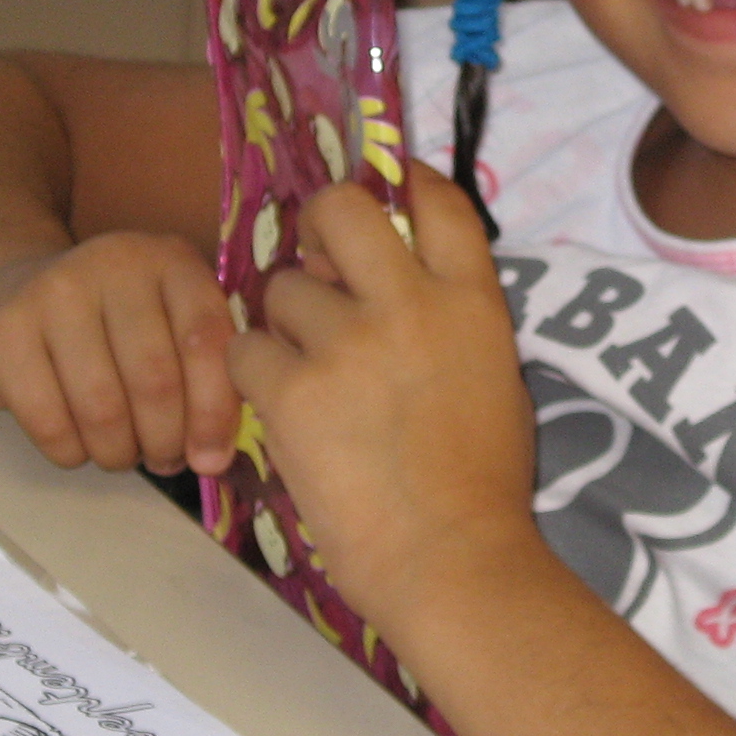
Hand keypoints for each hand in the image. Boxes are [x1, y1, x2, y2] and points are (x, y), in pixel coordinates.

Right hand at [0, 232, 239, 475]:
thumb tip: (214, 457)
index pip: (205, 339)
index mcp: (171, 259)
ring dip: (118, 452)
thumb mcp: (167, 321)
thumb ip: (204, 373)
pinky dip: (70, 452)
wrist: (8, 289)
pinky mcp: (5, 329)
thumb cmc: (108, 321)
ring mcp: (54, 291)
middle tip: (163, 460)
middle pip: (155, 379)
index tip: (212, 458)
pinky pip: (48, 419)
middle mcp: (115, 263)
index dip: (213, 410)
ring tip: (121, 455)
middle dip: (165, 441)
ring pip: (102, 406)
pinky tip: (77, 448)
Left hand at [226, 164, 539, 618]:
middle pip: (341, 209)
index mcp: (475, 303)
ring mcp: (348, 343)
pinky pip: (244, 348)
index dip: (402, 178)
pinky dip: (252, 373)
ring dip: (283, 322)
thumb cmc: (482, 487)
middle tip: (313, 262)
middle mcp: (410, 304)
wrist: (451, 558)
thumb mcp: (492, 378)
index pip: (439, 200)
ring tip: (304, 373)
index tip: (383, 182)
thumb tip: (384, 287)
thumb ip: (446, 321)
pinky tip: (278, 407)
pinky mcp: (293, 389)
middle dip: (317, 225)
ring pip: (281, 287)